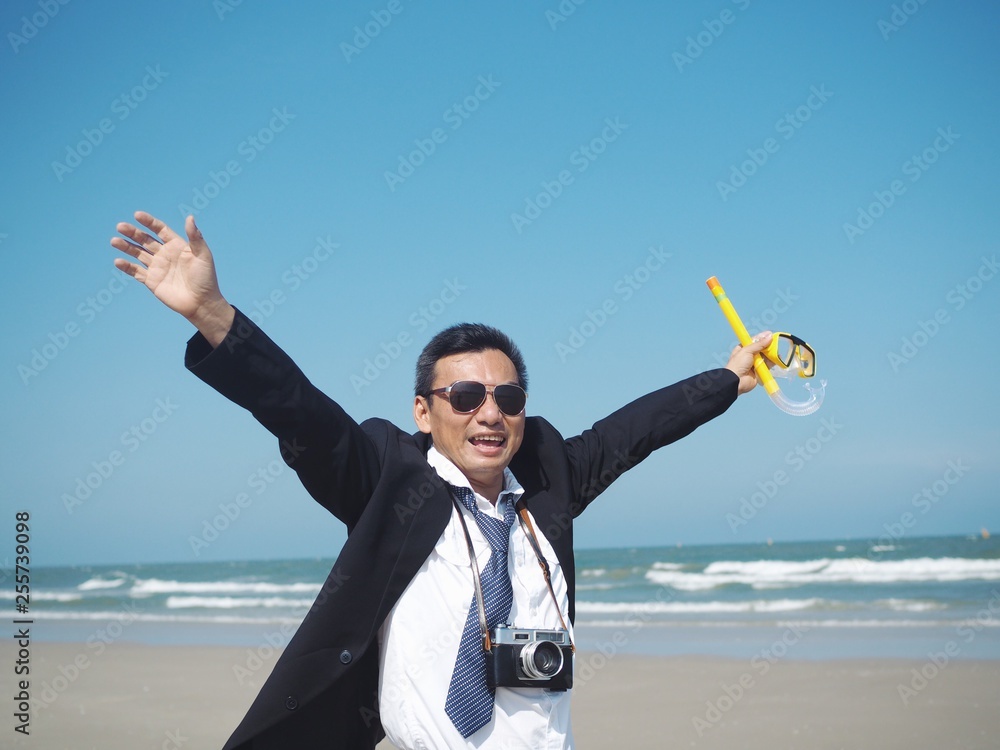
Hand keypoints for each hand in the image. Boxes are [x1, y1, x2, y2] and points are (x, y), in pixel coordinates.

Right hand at [112, 211, 233, 345]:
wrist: (202, 302)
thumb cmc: (205, 278)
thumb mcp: (203, 255)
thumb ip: (195, 237)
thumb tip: (190, 217)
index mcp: (176, 245)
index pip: (159, 230)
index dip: (149, 222)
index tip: (137, 215)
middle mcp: (165, 254)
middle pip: (145, 240)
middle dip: (133, 233)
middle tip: (120, 226)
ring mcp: (157, 267)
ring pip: (137, 253)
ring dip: (126, 247)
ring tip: (114, 241)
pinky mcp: (151, 281)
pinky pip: (136, 272)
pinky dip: (127, 267)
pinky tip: (118, 261)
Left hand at [725, 332, 772, 394]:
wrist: (736, 381)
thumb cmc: (738, 364)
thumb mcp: (747, 351)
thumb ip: (759, 344)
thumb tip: (769, 336)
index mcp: (743, 348)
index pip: (754, 341)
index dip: (762, 337)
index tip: (770, 334)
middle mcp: (749, 355)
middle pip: (761, 348)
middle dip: (768, 345)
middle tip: (777, 342)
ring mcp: (754, 363)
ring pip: (765, 356)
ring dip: (771, 353)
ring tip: (778, 350)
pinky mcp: (760, 371)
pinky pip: (768, 365)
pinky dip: (773, 362)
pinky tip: (778, 358)